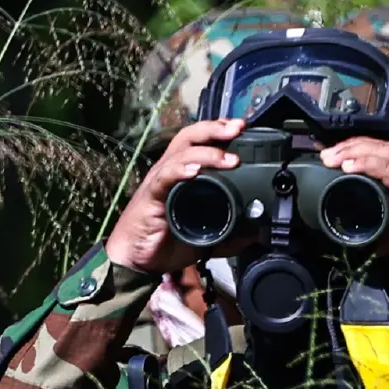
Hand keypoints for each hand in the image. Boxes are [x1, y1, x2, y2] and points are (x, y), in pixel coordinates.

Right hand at [106, 119, 250, 273]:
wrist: (135, 261)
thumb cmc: (164, 242)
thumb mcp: (205, 238)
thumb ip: (229, 236)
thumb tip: (253, 235)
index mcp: (183, 175)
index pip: (200, 142)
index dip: (219, 131)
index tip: (243, 127)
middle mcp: (170, 171)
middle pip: (190, 137)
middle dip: (215, 129)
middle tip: (238, 129)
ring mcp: (159, 182)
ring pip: (181, 154)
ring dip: (207, 153)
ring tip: (229, 160)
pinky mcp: (150, 197)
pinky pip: (164, 178)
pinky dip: (179, 171)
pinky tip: (194, 171)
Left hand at [320, 137, 388, 269]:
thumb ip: (380, 224)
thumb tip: (357, 229)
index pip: (381, 149)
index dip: (355, 149)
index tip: (332, 156)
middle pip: (377, 145)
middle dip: (347, 147)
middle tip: (324, 155)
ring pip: (379, 151)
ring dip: (350, 153)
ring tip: (330, 159)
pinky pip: (388, 167)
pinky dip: (365, 164)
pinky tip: (348, 165)